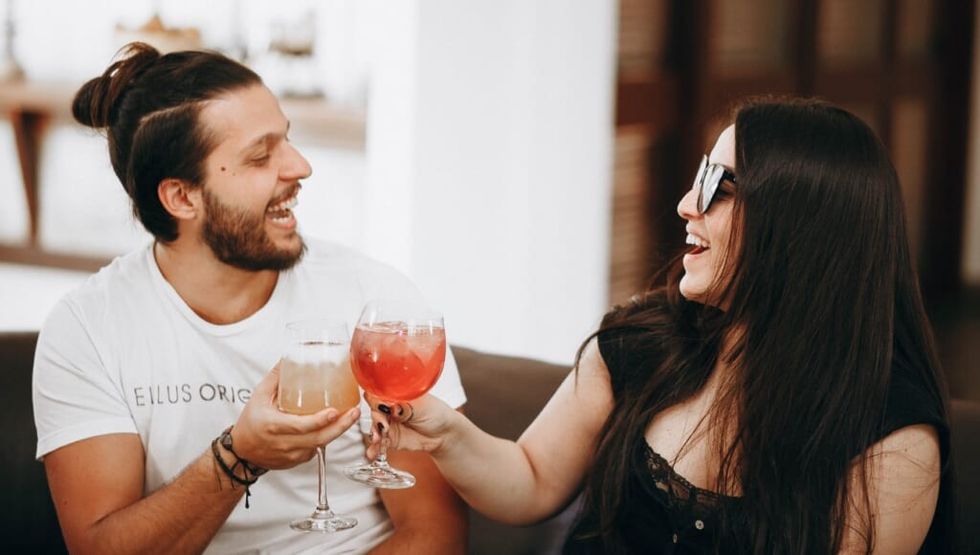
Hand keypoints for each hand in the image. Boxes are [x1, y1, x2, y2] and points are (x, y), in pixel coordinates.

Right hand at [229, 363, 360, 468]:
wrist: (243, 452)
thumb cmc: (250, 422)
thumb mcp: (258, 396)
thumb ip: (276, 377)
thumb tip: (290, 357)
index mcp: (274, 426)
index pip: (300, 426)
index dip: (319, 420)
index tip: (334, 411)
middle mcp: (284, 443)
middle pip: (318, 438)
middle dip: (341, 426)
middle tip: (355, 411)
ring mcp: (293, 454)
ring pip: (321, 444)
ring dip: (339, 431)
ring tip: (353, 414)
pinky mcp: (298, 460)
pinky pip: (317, 448)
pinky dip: (328, 436)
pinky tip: (338, 424)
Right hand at [364, 393, 458, 458]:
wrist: (444, 434)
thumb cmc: (436, 413)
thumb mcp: (420, 405)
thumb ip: (401, 403)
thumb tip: (384, 402)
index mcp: (396, 394)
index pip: (379, 393)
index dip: (376, 399)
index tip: (379, 405)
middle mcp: (389, 408)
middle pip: (375, 410)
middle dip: (376, 417)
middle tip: (383, 424)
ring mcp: (389, 424)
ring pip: (374, 427)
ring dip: (374, 433)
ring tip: (378, 438)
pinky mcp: (390, 439)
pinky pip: (378, 443)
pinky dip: (374, 447)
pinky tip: (373, 451)